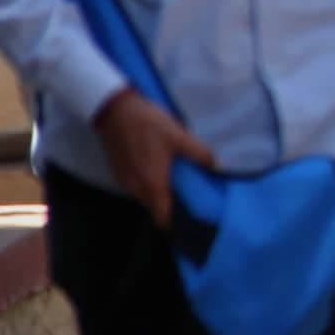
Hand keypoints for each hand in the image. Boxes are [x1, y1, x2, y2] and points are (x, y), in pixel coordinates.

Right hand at [97, 92, 201, 225]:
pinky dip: (148, 186)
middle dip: (170, 209)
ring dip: (158, 196)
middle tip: (190, 201)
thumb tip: (219, 167)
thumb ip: (200, 154)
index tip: (191, 223)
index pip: (163, 218)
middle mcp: (136, 188)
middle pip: (155, 208)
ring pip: (145, 198)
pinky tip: (159, 173)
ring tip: (177, 187)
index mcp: (152, 184)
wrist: (115, 110)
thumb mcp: (179, 136)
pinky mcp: (118, 172)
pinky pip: (136, 187)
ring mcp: (124, 181)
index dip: (176, 224)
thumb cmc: (148, 125)